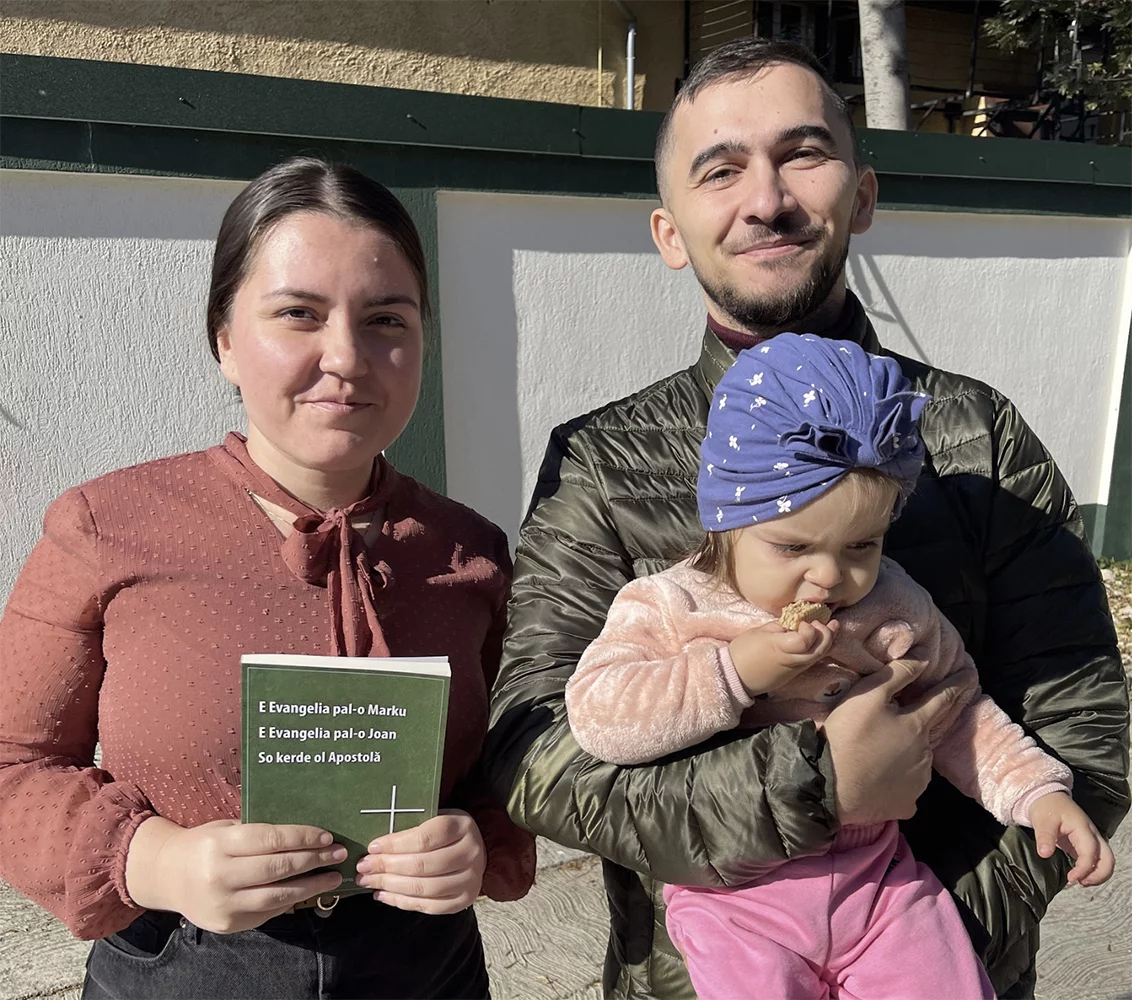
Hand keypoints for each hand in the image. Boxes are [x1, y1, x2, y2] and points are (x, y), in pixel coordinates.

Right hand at [125, 817, 345, 932]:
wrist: (166, 875)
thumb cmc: (204, 844)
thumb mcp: (226, 828)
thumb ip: (259, 833)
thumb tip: (308, 835)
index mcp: (220, 844)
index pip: (270, 840)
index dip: (302, 838)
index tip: (326, 836)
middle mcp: (220, 875)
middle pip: (277, 868)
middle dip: (313, 860)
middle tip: (339, 854)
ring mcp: (223, 904)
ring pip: (277, 896)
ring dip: (310, 887)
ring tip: (332, 877)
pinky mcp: (227, 924)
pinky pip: (266, 912)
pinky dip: (290, 902)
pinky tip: (307, 892)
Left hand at [356, 809, 485, 913]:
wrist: (478, 850)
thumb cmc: (448, 833)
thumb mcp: (435, 818)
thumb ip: (412, 828)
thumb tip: (375, 846)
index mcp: (462, 826)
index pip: (424, 838)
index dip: (395, 844)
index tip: (372, 847)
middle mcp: (470, 853)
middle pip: (422, 865)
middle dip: (387, 867)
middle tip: (364, 867)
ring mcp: (469, 880)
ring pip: (423, 888)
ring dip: (390, 886)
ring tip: (369, 881)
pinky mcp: (463, 900)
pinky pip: (428, 906)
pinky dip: (401, 902)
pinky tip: (383, 895)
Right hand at [728, 619, 839, 696]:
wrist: (736, 677)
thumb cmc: (744, 651)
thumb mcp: (760, 631)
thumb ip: (781, 626)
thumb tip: (796, 622)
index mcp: (780, 648)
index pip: (806, 640)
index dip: (810, 628)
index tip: (803, 620)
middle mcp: (792, 660)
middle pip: (819, 649)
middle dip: (827, 634)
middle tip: (826, 622)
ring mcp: (795, 670)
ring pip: (819, 656)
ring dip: (828, 641)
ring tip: (832, 627)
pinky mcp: (794, 675)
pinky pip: (811, 661)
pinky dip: (818, 649)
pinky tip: (818, 640)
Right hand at [821, 658, 968, 825]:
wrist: (830, 785)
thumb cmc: (848, 735)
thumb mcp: (867, 694)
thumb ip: (898, 674)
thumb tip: (925, 658)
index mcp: (917, 724)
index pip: (944, 698)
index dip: (958, 683)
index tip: (971, 673)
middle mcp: (925, 752)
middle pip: (934, 729)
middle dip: (942, 714)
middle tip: (945, 705)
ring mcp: (919, 781)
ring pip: (920, 758)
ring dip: (913, 749)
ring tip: (891, 748)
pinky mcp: (907, 803)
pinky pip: (909, 785)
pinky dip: (902, 777)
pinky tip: (887, 776)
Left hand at [1029, 792, 1114, 886]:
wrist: (1047, 796)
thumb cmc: (1047, 806)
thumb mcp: (1042, 820)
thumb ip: (1045, 838)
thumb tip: (1045, 854)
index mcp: (1083, 828)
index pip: (1090, 853)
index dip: (1084, 869)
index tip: (1072, 878)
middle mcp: (1091, 834)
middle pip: (1108, 859)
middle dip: (1099, 875)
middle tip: (1081, 882)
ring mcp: (1090, 839)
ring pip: (1106, 860)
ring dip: (1098, 874)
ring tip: (1081, 881)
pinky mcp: (1085, 843)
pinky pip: (1097, 859)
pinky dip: (1093, 869)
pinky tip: (1080, 875)